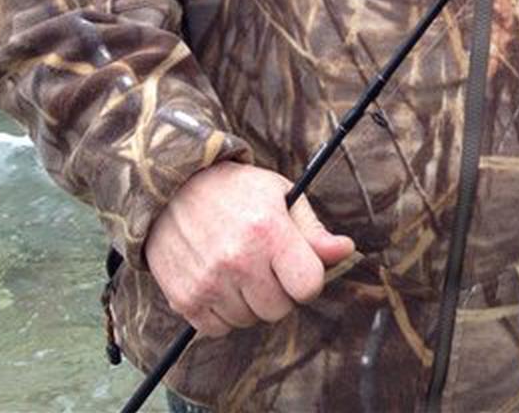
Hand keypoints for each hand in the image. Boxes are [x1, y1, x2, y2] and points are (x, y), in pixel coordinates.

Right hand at [145, 161, 354, 337]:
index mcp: (268, 232)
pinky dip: (221, 312)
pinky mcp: (185, 299)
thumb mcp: (280, 195)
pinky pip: (218, 329)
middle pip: (280, 310)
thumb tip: (346, 251)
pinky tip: (217, 281)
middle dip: (278, 291)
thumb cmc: (235, 191)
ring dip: (248, 302)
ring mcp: (209, 282)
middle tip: (262, 264)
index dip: (307, 279)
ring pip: (249, 321)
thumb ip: (313, 230)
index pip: (309, 286)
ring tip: (236, 268)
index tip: (295, 265)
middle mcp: (238, 260)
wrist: (172, 189)